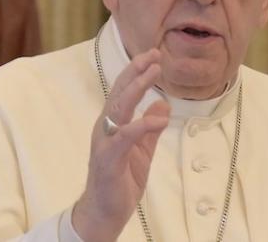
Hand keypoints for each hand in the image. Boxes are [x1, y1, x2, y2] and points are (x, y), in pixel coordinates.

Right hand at [72, 48, 169, 241]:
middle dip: (136, 70)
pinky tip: (159, 119)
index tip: (154, 55)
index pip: (124, 90)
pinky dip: (142, 125)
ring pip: (119, 107)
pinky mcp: (108, 159)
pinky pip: (125, 137)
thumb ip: (150, 126)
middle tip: (154, 54)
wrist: (104, 213)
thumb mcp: (142, 149)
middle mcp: (106, 126)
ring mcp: (105, 141)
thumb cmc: (121, 178)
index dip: (137, 71)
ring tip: (154, 72)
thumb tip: (163, 104)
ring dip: (137, 87)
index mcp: (113, 122)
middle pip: (120, 91)